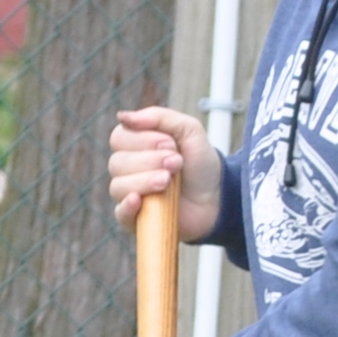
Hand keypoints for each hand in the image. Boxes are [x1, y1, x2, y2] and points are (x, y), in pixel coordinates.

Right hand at [110, 106, 221, 239]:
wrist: (219, 197)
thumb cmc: (201, 164)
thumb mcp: (190, 130)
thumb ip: (159, 117)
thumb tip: (123, 117)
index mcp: (135, 146)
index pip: (119, 138)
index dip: (143, 140)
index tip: (171, 145)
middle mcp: (127, 170)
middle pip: (118, 162)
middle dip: (150, 160)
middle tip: (176, 163)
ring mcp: (130, 195)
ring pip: (118, 186)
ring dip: (145, 180)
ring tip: (169, 181)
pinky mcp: (137, 219)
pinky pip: (120, 213)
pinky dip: (127, 206)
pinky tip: (139, 200)